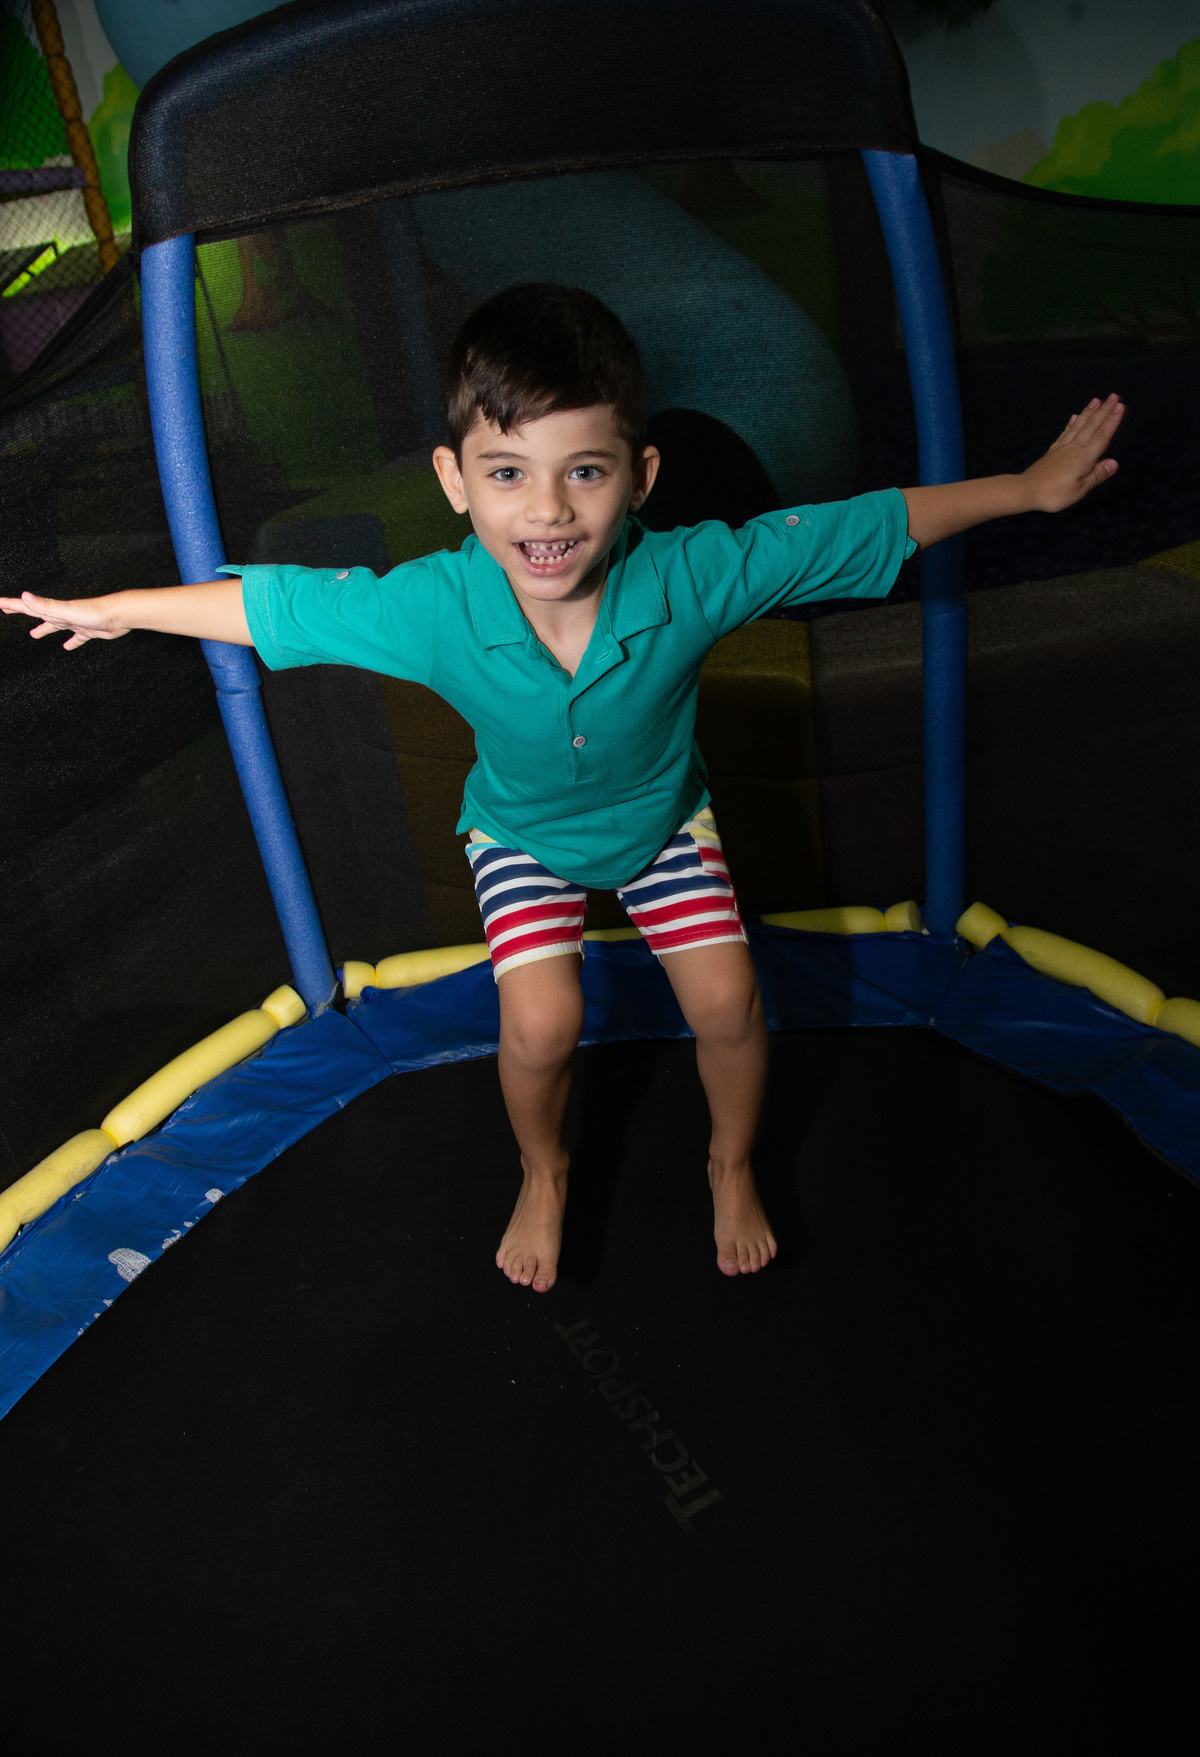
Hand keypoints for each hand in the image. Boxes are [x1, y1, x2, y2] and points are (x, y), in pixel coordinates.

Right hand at [0, 591, 129, 649]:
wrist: (120, 615)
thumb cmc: (94, 612)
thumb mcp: (65, 610)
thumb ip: (45, 605)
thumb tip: (24, 596)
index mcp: (55, 611)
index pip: (29, 607)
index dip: (12, 605)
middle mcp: (63, 615)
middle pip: (38, 613)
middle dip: (22, 611)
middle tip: (7, 610)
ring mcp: (75, 622)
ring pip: (55, 626)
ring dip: (44, 629)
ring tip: (34, 634)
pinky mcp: (89, 630)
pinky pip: (77, 638)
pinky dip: (71, 642)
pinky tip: (68, 647)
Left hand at [1020, 394, 1123, 512]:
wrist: (1027, 490)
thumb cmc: (1055, 494)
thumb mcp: (1080, 489)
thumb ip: (1097, 474)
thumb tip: (1114, 462)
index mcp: (1084, 457)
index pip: (1102, 436)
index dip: (1112, 421)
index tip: (1121, 406)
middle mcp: (1074, 448)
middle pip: (1092, 426)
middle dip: (1104, 410)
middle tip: (1114, 396)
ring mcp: (1062, 447)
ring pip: (1078, 425)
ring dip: (1088, 412)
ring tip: (1096, 400)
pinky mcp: (1053, 450)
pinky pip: (1065, 432)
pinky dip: (1072, 423)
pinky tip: (1074, 416)